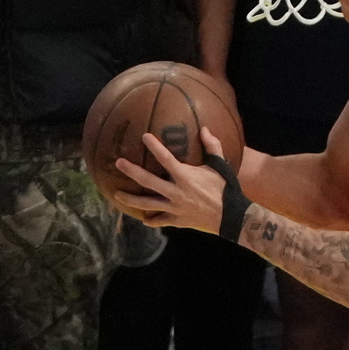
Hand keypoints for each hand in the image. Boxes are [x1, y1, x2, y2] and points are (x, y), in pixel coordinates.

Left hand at [110, 127, 231, 231]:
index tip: (144, 136)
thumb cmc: (226, 189)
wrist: (232, 217)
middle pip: (148, 181)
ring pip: (147, 204)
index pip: (166, 159)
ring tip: (117, 194)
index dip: (155, 147)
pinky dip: (151, 220)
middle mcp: (176, 192)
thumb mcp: (220, 166)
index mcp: (185, 177)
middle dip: (132, 172)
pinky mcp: (176, 220)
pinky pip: (159, 220)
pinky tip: (143, 219)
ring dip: (131, 199)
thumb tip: (205, 129)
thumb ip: (212, 147)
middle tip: (118, 163)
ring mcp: (174, 207)